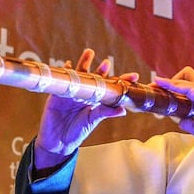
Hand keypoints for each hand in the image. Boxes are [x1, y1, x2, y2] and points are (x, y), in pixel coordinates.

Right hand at [34, 48, 138, 169]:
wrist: (58, 141)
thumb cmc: (77, 131)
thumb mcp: (93, 121)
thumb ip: (105, 112)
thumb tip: (123, 110)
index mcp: (97, 100)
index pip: (111, 87)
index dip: (121, 81)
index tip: (134, 76)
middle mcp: (86, 93)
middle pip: (95, 77)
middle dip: (101, 69)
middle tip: (107, 62)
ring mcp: (73, 92)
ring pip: (80, 74)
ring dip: (84, 63)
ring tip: (89, 52)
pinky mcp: (59, 93)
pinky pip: (63, 80)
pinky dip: (65, 72)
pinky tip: (68, 65)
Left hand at [154, 67, 193, 141]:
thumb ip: (188, 124)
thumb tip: (179, 122)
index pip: (183, 92)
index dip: (170, 93)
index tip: (158, 96)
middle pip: (179, 83)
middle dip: (165, 85)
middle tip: (153, 89)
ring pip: (178, 81)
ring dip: (165, 83)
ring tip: (153, 86)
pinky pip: (180, 85)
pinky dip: (169, 83)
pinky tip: (159, 82)